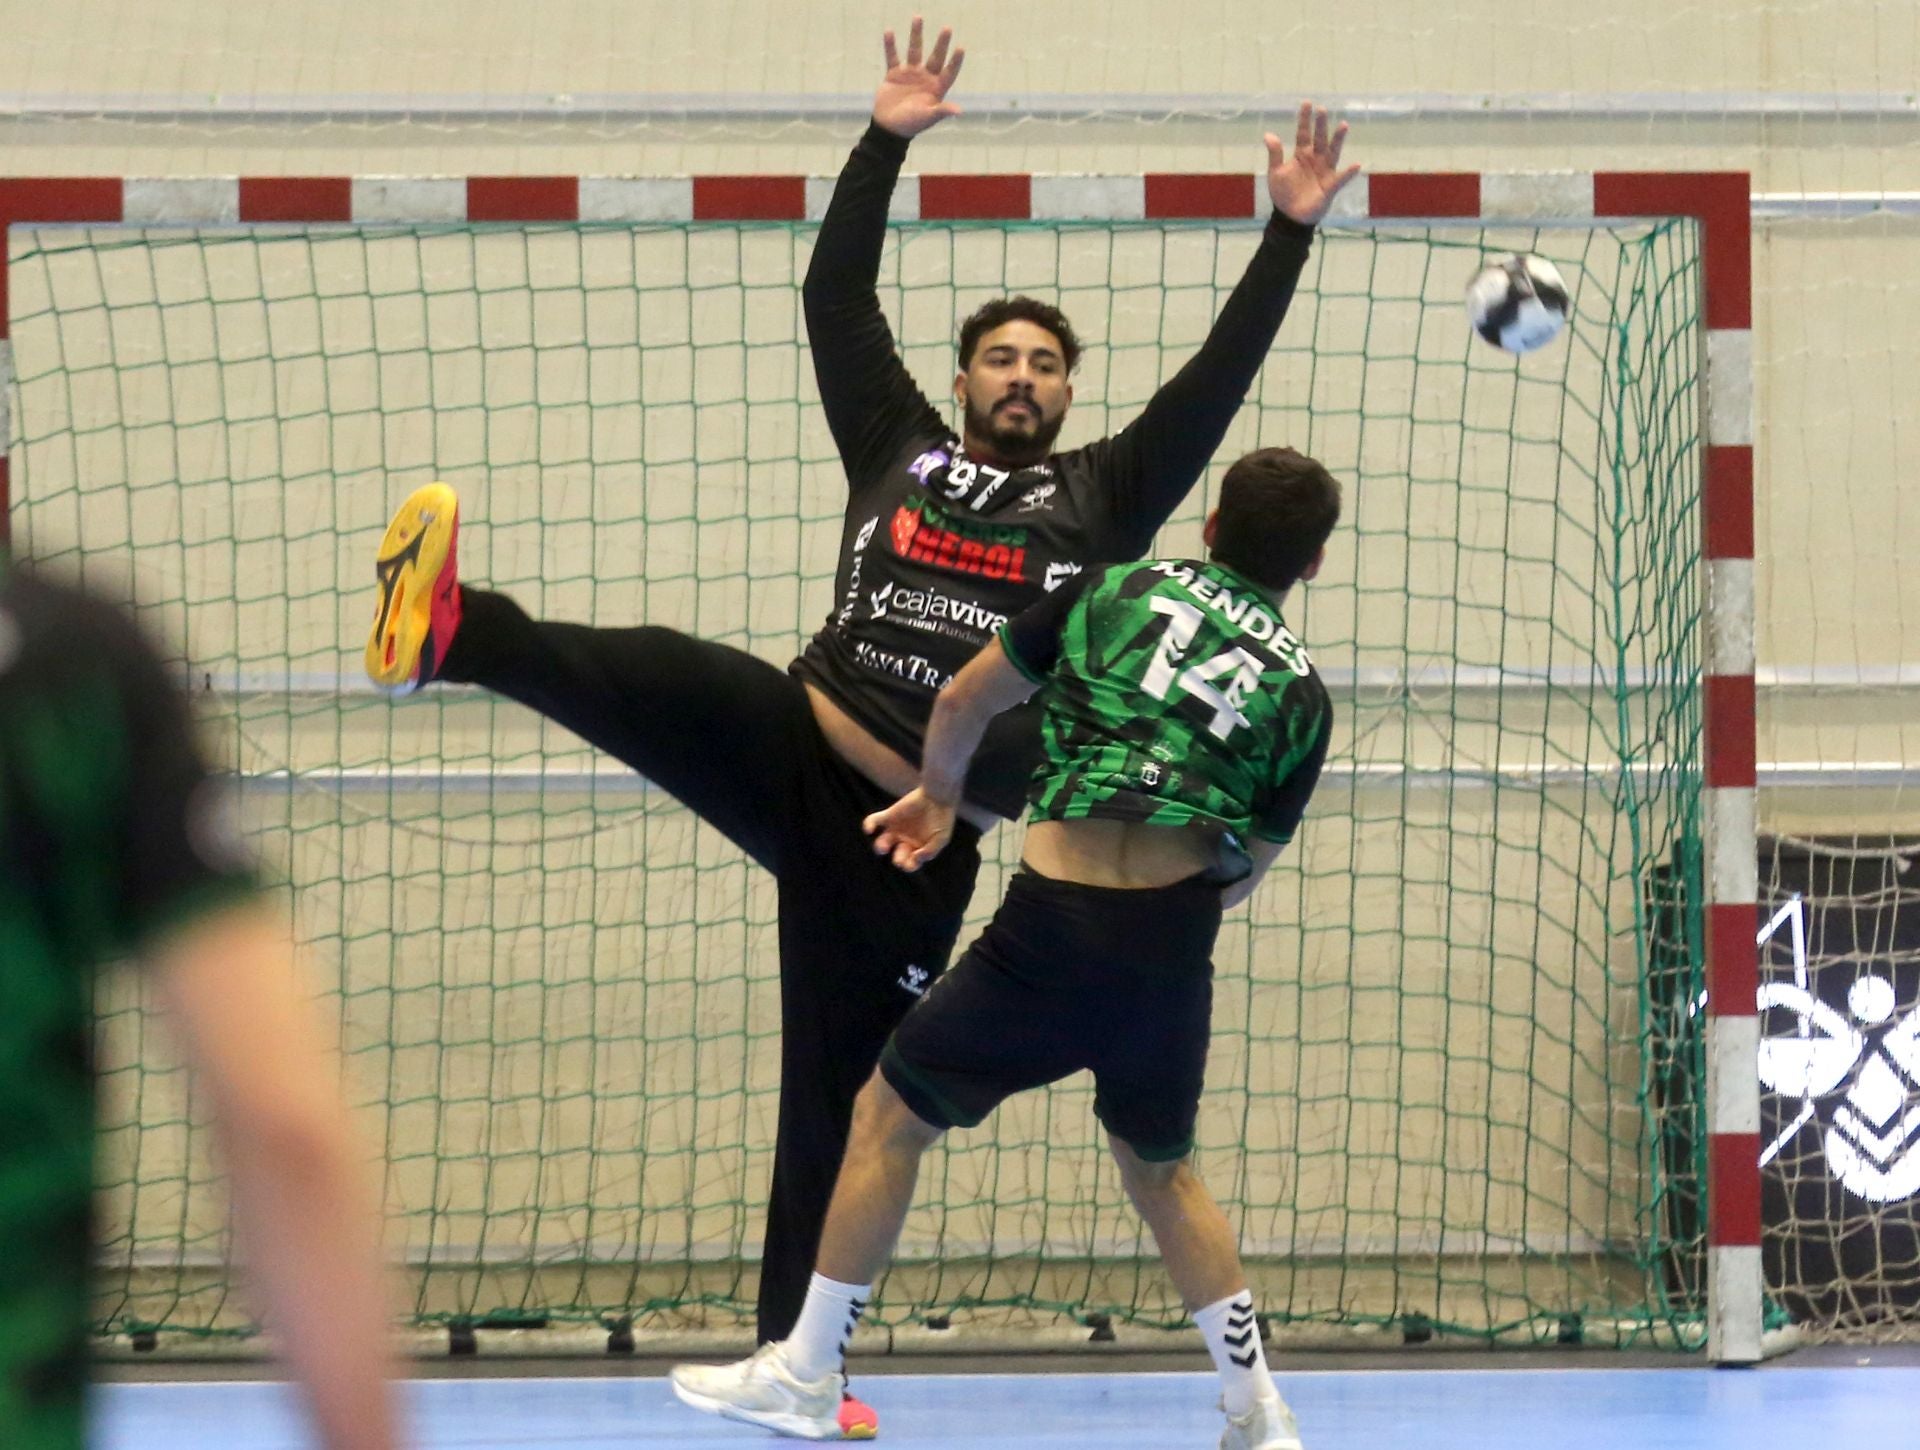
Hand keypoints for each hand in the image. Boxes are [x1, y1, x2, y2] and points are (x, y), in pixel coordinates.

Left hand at [863, 786, 956, 871]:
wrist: (938, 795)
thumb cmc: (943, 817)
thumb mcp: (942, 838)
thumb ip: (930, 851)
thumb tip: (916, 858)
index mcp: (919, 847)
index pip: (911, 863)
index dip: (910, 865)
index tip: (914, 858)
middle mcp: (906, 840)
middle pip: (897, 855)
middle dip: (899, 859)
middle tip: (900, 858)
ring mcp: (897, 828)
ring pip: (882, 843)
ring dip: (880, 847)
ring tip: (883, 848)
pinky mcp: (890, 815)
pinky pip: (874, 821)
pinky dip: (869, 824)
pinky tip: (869, 829)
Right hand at [873, 16, 964, 138]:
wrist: (889, 127)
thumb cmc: (911, 124)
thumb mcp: (928, 117)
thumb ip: (942, 111)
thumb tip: (959, 111)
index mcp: (936, 88)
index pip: (949, 72)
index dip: (955, 61)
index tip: (961, 47)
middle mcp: (925, 78)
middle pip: (935, 57)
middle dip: (941, 43)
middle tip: (947, 28)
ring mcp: (910, 74)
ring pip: (914, 50)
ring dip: (916, 35)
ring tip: (918, 17)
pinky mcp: (894, 74)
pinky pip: (892, 56)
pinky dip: (890, 45)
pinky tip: (889, 32)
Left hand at [1265, 101, 1360, 226]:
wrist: (1290, 216)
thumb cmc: (1284, 194)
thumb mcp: (1275, 173)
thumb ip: (1275, 154)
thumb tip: (1268, 134)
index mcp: (1301, 154)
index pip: (1303, 133)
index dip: (1304, 119)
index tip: (1307, 103)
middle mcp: (1315, 159)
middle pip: (1319, 138)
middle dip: (1320, 124)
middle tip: (1322, 109)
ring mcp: (1324, 171)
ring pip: (1332, 152)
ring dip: (1338, 139)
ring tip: (1343, 125)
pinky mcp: (1330, 186)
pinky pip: (1341, 178)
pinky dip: (1348, 173)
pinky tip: (1356, 165)